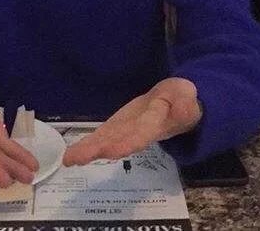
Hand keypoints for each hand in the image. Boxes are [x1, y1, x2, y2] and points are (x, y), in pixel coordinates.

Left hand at [62, 77, 202, 165]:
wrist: (177, 102)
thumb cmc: (182, 100)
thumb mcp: (189, 99)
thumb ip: (187, 105)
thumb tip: (186, 108)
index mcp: (157, 124)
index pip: (143, 133)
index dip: (128, 141)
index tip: (113, 150)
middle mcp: (138, 132)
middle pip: (118, 141)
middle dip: (99, 149)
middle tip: (77, 158)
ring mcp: (126, 130)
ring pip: (107, 140)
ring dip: (89, 149)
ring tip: (70, 159)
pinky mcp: (118, 126)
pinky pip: (102, 136)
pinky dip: (87, 145)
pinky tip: (70, 156)